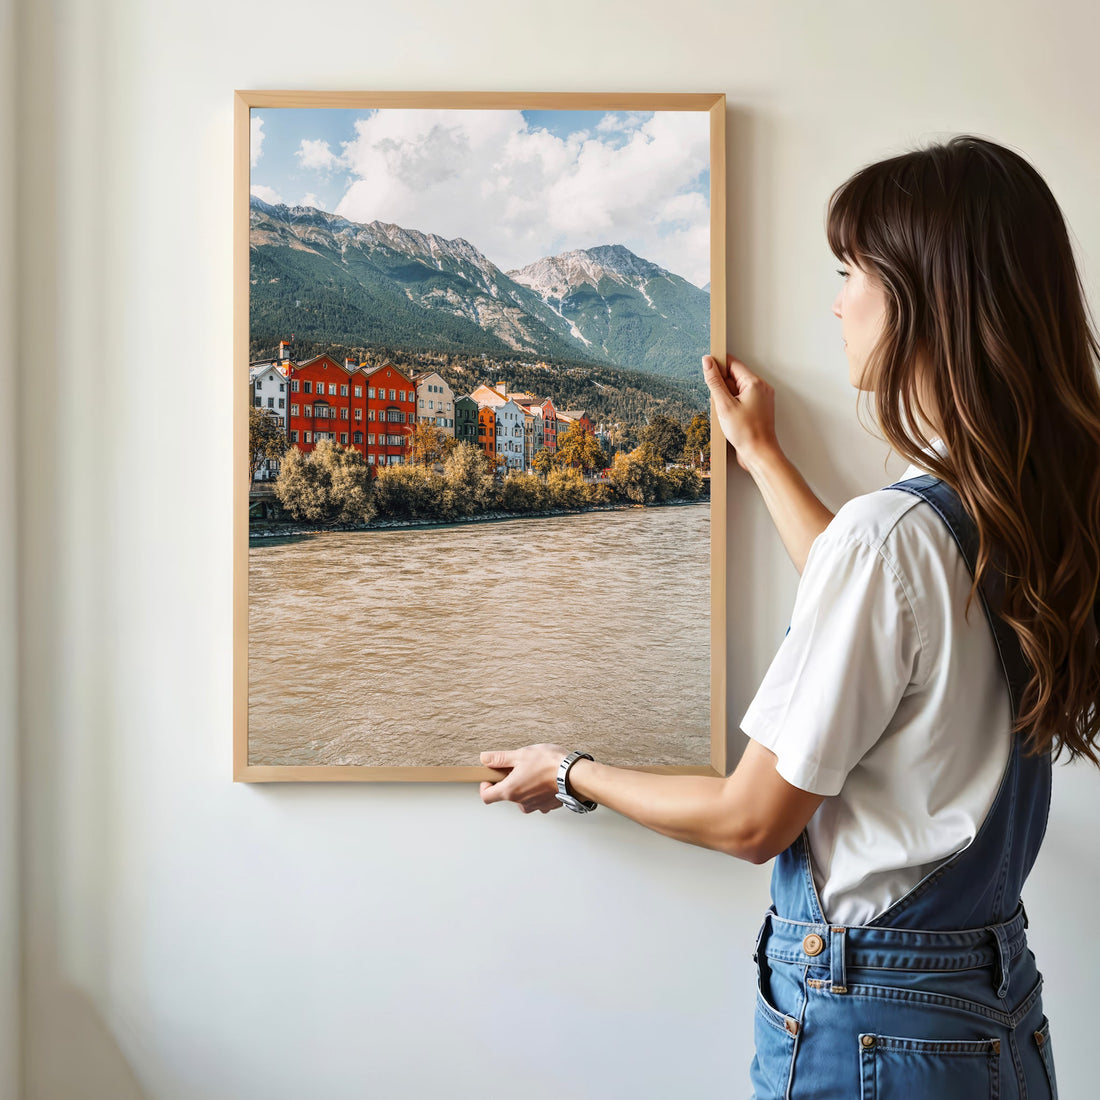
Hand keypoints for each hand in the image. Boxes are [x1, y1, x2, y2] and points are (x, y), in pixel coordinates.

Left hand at [479, 743, 568, 812]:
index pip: (487, 796)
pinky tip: (545, 778)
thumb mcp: (521, 755)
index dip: (485, 786)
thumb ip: (500, 758)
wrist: (575, 775)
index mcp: (510, 790)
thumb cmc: (550, 764)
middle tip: (518, 767)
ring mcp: (535, 806)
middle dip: (509, 781)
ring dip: (524, 787)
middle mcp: (521, 802)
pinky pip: (538, 799)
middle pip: (506, 795)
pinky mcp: (548, 805)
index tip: (491, 776)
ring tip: (534, 771)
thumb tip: (485, 758)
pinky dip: (538, 790)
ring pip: (523, 798)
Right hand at [702, 354, 779, 471]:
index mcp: (755, 383)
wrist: (759, 454)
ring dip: (726, 397)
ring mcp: (761, 398)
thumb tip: (707, 362)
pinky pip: (741, 399)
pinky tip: (729, 418)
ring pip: (737, 389)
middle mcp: (761, 388)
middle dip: (721, 386)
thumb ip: (714, 381)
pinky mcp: (758, 408)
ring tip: (725, 413)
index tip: (706, 369)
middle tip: (718, 402)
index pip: (733, 363)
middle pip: (735, 376)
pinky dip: (732, 405)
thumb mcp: (724, 405)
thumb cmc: (746, 432)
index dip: (718, 365)